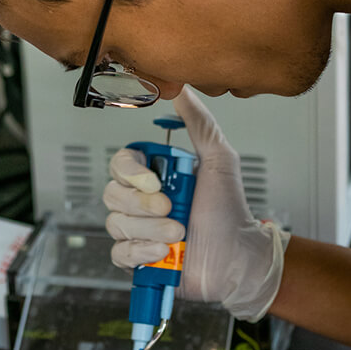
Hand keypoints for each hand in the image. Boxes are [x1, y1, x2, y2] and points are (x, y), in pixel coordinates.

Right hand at [103, 87, 286, 320]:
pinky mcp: (137, 258)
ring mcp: (138, 230)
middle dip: (143, 206)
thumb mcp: (219, 160)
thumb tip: (182, 91)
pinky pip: (119, 253)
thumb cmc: (230, 211)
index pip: (121, 163)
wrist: (238, 258)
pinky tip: (164, 252)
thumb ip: (200, 124)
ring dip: (149, 230)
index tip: (156, 182)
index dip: (132, 173)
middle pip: (112, 194)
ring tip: (179, 234)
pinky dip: (141, 253)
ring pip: (116, 224)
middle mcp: (142, 201)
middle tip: (173, 210)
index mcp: (156, 175)